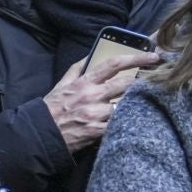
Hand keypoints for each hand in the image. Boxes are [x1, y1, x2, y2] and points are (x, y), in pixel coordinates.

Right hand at [43, 53, 159, 151]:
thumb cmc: (50, 110)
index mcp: (84, 82)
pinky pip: (118, 124)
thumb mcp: (60, 86)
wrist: (39, 135)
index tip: (153, 56)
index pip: (115, 64)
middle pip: (127, 84)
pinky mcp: (97, 131)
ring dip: (130, 106)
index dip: (137, 57)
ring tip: (135, 108)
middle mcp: (92, 96)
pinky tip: (125, 123)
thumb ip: (76, 70)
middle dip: (141, 84)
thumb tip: (88, 56)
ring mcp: (95, 114)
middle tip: (152, 84)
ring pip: (125, 106)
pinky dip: (122, 123)